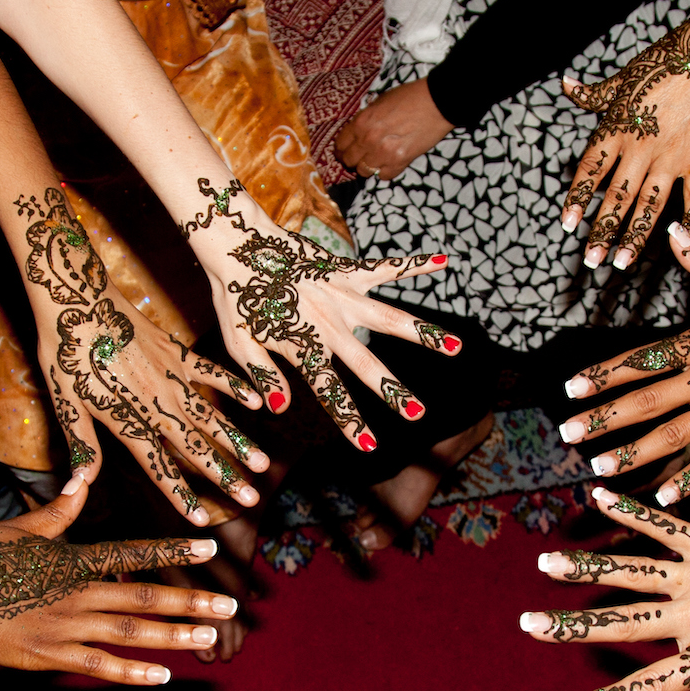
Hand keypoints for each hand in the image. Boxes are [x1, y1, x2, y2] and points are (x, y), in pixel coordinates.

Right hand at [0, 474, 238, 685]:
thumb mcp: (19, 526)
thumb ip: (60, 509)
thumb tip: (85, 474)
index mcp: (67, 557)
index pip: (132, 553)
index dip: (173, 552)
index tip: (210, 548)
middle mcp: (70, 591)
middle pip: (143, 596)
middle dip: (191, 602)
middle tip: (230, 606)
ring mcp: (58, 627)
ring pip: (128, 632)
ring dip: (173, 636)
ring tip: (210, 638)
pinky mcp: (42, 656)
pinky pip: (97, 665)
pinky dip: (132, 670)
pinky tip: (163, 674)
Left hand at [17, 187, 270, 523]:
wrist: (78, 297)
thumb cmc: (65, 350)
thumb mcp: (65, 400)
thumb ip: (81, 444)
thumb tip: (78, 487)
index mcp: (127, 419)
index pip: (158, 466)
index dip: (179, 494)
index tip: (200, 518)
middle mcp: (156, 404)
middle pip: (195, 447)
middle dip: (223, 475)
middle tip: (249, 498)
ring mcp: (171, 376)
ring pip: (210, 416)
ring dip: (236, 441)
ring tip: (261, 462)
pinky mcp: (176, 351)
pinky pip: (211, 372)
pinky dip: (235, 386)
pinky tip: (257, 402)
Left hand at [179, 177, 462, 453]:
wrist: (233, 243)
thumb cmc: (235, 300)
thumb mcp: (238, 344)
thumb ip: (263, 375)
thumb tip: (280, 409)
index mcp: (301, 346)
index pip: (328, 392)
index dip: (350, 421)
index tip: (370, 447)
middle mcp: (326, 323)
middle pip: (364, 362)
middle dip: (391, 390)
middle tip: (417, 413)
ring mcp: (340, 295)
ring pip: (388, 317)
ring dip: (422, 334)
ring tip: (455, 348)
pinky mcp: (345, 270)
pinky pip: (385, 267)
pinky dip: (415, 264)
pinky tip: (444, 260)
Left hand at [335, 79, 453, 181]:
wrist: (435, 103)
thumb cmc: (409, 97)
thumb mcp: (379, 101)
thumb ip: (365, 119)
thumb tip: (357, 131)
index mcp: (361, 122)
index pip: (341, 144)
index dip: (341, 149)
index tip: (344, 150)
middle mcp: (368, 140)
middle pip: (349, 161)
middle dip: (352, 159)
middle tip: (359, 157)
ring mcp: (383, 153)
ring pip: (364, 171)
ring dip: (367, 166)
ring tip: (374, 160)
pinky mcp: (400, 162)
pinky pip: (383, 176)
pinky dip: (383, 171)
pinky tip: (388, 163)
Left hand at [557, 230, 689, 496]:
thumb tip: (674, 233)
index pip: (640, 361)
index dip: (603, 375)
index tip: (570, 387)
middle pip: (643, 402)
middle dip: (601, 419)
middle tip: (566, 434)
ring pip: (670, 436)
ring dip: (632, 453)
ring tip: (599, 469)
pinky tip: (664, 495)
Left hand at [560, 0, 689, 265]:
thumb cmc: (668, 58)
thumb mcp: (624, 75)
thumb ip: (595, 93)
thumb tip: (567, 85)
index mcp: (618, 126)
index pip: (590, 170)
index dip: (577, 198)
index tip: (568, 224)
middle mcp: (641, 146)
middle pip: (616, 196)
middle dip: (602, 231)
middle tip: (591, 260)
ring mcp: (673, 156)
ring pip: (649, 205)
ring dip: (634, 236)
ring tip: (621, 263)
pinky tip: (686, 245)